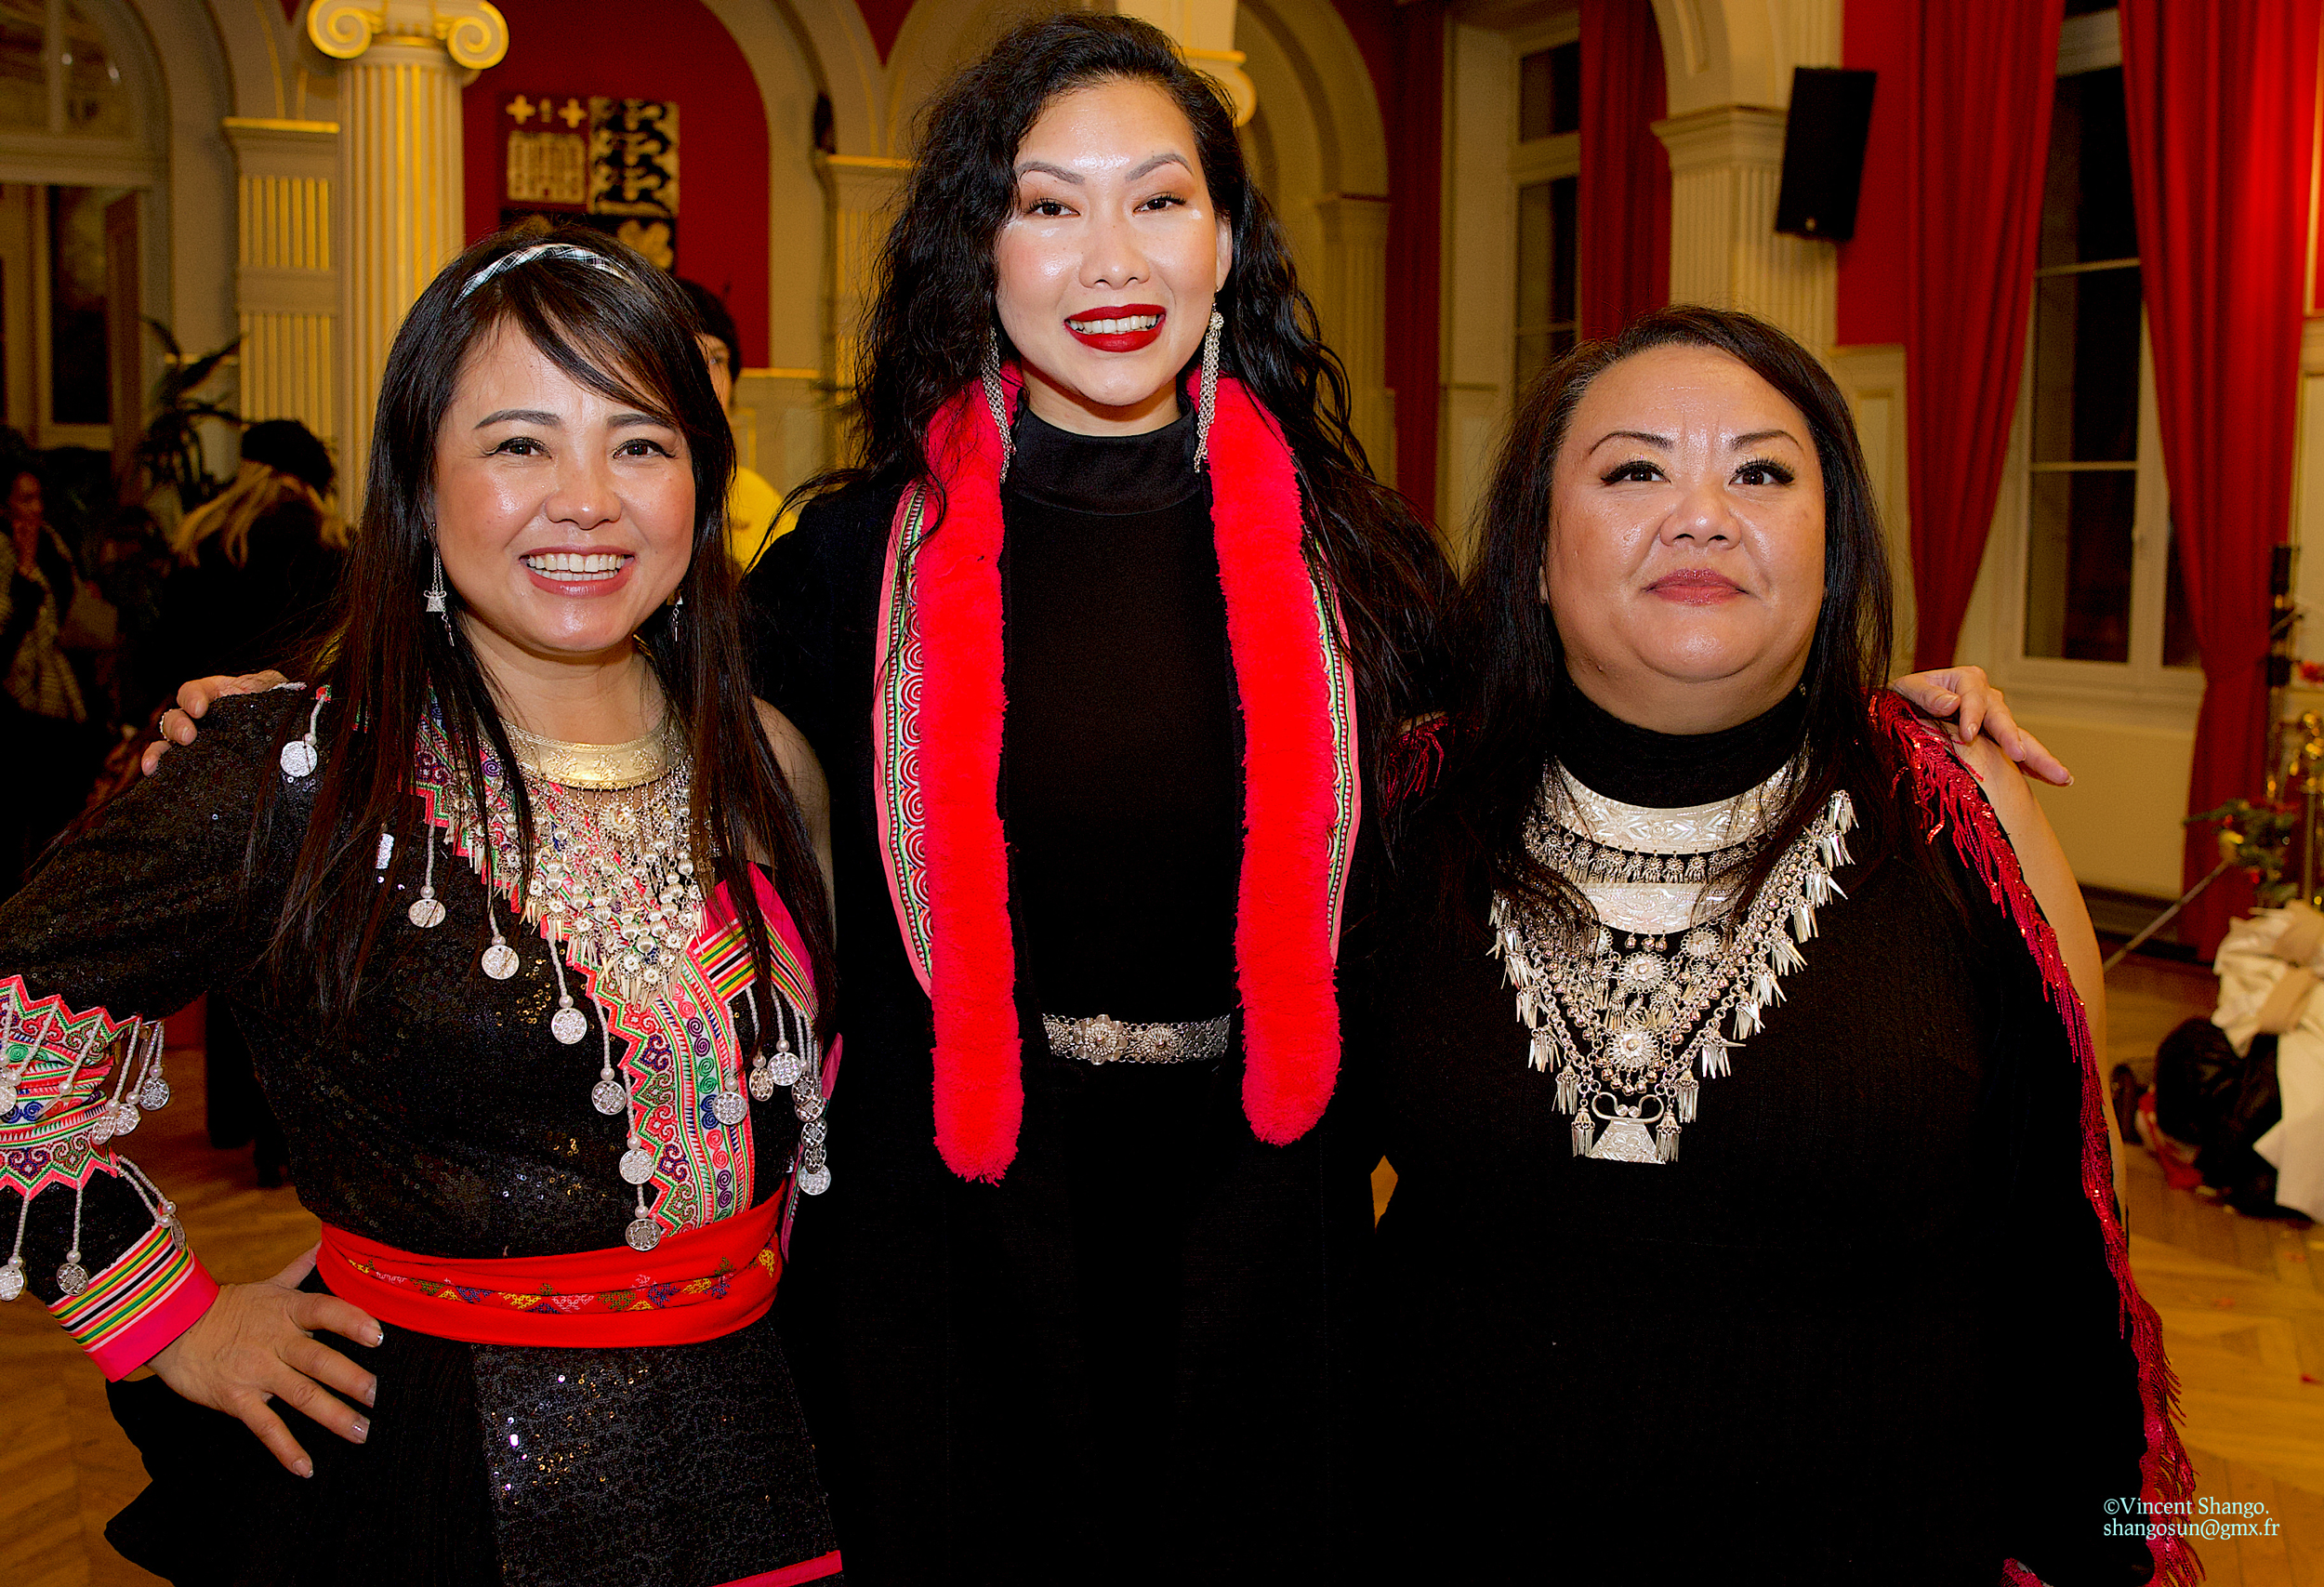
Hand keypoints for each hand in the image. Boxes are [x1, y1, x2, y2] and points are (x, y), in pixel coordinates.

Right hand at [140, 670, 291, 775]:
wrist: (292, 745)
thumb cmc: (279, 712)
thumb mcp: (274, 690)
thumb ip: (265, 683)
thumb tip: (260, 686)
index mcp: (215, 697)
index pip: (192, 692)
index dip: (192, 697)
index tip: (200, 709)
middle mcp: (201, 721)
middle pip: (175, 719)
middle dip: (177, 726)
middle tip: (189, 737)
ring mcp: (198, 745)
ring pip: (166, 745)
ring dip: (157, 753)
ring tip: (154, 764)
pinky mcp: (199, 767)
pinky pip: (173, 768)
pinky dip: (159, 771)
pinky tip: (154, 775)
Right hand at [147, 1246, 381, 1477]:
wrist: (171, 1329)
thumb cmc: (226, 1307)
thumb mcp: (265, 1286)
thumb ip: (299, 1270)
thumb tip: (324, 1243)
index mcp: (286, 1311)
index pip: (325, 1311)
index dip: (351, 1321)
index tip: (378, 1335)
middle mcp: (274, 1341)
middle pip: (318, 1360)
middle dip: (351, 1379)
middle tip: (378, 1396)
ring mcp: (255, 1372)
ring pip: (300, 1395)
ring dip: (332, 1416)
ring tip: (361, 1432)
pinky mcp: (236, 1399)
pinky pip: (265, 1427)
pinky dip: (286, 1449)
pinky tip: (305, 1468)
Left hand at [1887, 666, 2070, 786]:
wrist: (1904, 707)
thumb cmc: (1903, 697)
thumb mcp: (1907, 689)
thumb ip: (1927, 694)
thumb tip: (1951, 703)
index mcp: (1967, 680)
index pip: (1974, 697)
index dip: (1972, 715)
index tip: (1967, 734)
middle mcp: (1987, 698)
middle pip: (2003, 718)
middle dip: (2012, 737)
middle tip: (2018, 754)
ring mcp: (1995, 720)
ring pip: (2020, 738)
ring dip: (2040, 757)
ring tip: (2062, 776)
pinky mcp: (1996, 741)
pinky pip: (2019, 756)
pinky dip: (2035, 768)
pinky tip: (2057, 782)